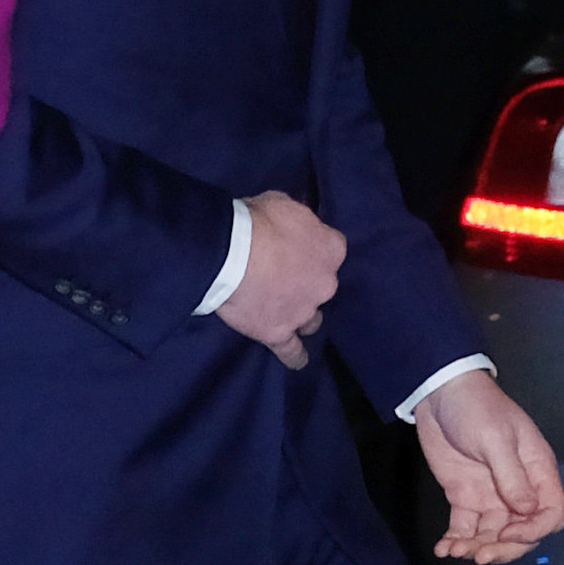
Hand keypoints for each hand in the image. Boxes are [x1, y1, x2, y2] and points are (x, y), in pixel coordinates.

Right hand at [214, 189, 346, 370]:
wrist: (231, 254)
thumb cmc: (257, 222)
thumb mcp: (282, 203)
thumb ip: (295, 218)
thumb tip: (292, 223)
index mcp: (332, 248)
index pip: (332, 249)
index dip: (313, 248)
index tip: (297, 247)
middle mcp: (326, 283)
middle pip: (322, 286)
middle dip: (308, 282)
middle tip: (283, 276)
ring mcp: (304, 312)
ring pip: (311, 319)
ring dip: (301, 314)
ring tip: (285, 311)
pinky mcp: (279, 333)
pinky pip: (292, 352)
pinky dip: (295, 357)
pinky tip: (298, 361)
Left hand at [414, 372, 563, 564]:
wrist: (440, 394)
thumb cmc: (477, 408)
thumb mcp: (496, 439)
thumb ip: (512, 476)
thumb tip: (527, 510)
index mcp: (537, 472)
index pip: (551, 513)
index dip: (535, 530)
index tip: (509, 532)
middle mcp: (518, 489)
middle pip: (522, 532)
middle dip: (503, 548)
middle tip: (479, 555)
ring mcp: (491, 496)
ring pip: (492, 535)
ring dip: (476, 548)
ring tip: (455, 549)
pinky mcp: (465, 498)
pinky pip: (465, 528)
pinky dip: (456, 541)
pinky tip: (443, 548)